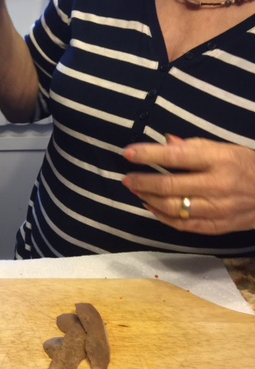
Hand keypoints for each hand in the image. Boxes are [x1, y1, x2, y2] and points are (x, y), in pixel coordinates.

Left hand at [122, 136, 254, 233]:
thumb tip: (165, 141)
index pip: (176, 156)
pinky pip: (181, 224)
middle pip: (169, 186)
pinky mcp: (215, 227)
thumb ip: (194, 146)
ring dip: (149, 199)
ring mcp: (216, 209)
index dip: (148, 154)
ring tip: (136, 190)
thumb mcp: (225, 149)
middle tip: (127, 179)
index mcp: (219, 160)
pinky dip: (161, 216)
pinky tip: (150, 206)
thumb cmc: (246, 166)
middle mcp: (217, 185)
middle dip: (142, 181)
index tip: (127, 153)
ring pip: (172, 207)